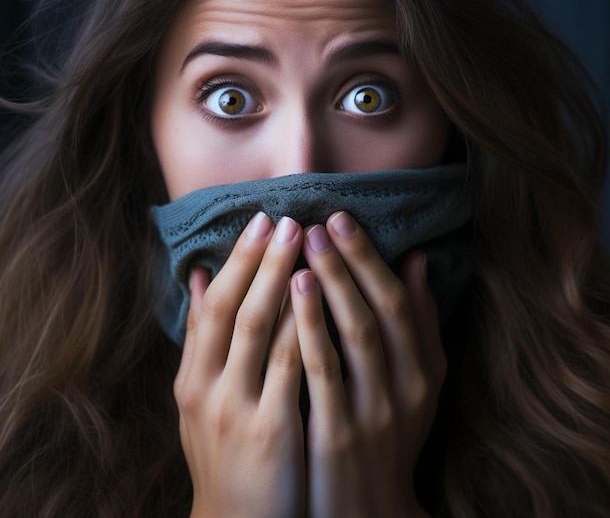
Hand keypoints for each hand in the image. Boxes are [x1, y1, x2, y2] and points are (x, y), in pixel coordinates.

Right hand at [174, 213, 306, 517]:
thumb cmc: (226, 450)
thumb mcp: (201, 397)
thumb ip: (201, 339)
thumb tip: (195, 277)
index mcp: (192, 377)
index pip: (210, 305)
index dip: (236, 261)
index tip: (260, 222)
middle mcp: (206, 387)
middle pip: (232, 307)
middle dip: (259, 260)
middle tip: (285, 218)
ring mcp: (236, 409)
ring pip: (259, 330)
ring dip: (282, 280)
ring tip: (306, 242)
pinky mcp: (270, 431)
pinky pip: (290, 368)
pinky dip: (304, 327)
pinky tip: (323, 297)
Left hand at [291, 211, 444, 517]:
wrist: (367, 510)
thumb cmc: (390, 436)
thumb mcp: (419, 384)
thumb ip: (419, 324)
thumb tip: (416, 261)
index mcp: (421, 372)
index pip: (398, 303)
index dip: (369, 259)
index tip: (341, 219)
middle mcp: (403, 389)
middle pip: (376, 313)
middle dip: (348, 263)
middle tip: (317, 222)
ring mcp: (372, 413)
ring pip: (352, 338)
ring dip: (329, 288)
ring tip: (302, 248)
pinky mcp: (338, 437)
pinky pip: (321, 375)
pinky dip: (306, 332)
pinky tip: (288, 297)